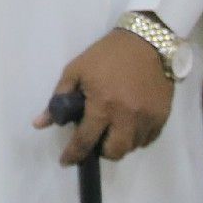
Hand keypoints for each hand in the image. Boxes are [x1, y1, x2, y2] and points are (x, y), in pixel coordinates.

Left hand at [34, 29, 174, 164]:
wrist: (147, 41)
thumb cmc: (107, 55)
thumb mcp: (76, 70)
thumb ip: (59, 98)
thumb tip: (40, 123)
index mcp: (102, 104)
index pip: (85, 140)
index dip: (73, 154)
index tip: (66, 161)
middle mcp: (127, 116)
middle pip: (114, 152)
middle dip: (101, 151)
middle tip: (96, 139)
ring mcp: (147, 118)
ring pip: (132, 147)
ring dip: (119, 143)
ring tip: (113, 128)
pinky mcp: (162, 116)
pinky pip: (148, 139)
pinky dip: (136, 137)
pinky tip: (129, 124)